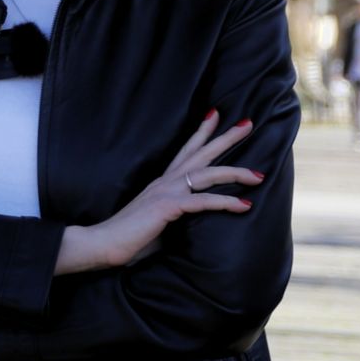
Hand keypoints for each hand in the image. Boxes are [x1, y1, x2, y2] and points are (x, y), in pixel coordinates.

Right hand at [55, 111, 262, 274]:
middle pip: (200, 152)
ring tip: (259, 175)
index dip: (201, 133)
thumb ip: (174, 219)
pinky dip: (226, 202)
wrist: (100, 245)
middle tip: (247, 124)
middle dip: (225, 137)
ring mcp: (165, 192)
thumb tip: (190, 226)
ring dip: (235, 172)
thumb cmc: (126, 240)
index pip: (184, 151)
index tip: (215, 115)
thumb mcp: (157, 225)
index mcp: (161, 183)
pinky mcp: (167, 207)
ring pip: (207, 173)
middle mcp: (164, 182)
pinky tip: (244, 204)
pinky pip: (203, 201)